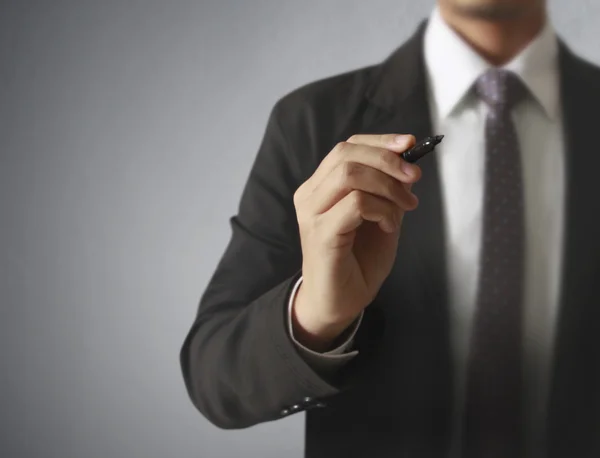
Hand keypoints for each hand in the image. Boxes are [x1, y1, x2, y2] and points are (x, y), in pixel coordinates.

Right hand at [291, 134, 421, 351]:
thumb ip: (387, 191)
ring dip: (388, 186)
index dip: (380, 141)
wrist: (339, 303)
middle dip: (387, 159)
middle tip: (414, 178)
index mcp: (320, 187)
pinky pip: (356, 203)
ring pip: (350, 174)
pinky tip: (389, 226)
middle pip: (346, 154)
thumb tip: (407, 164)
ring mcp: (311, 214)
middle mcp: (309, 195)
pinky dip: (382, 209)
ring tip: (407, 205)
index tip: (410, 144)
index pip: (346, 148)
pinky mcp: (321, 234)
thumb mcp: (381, 217)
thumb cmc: (357, 262)